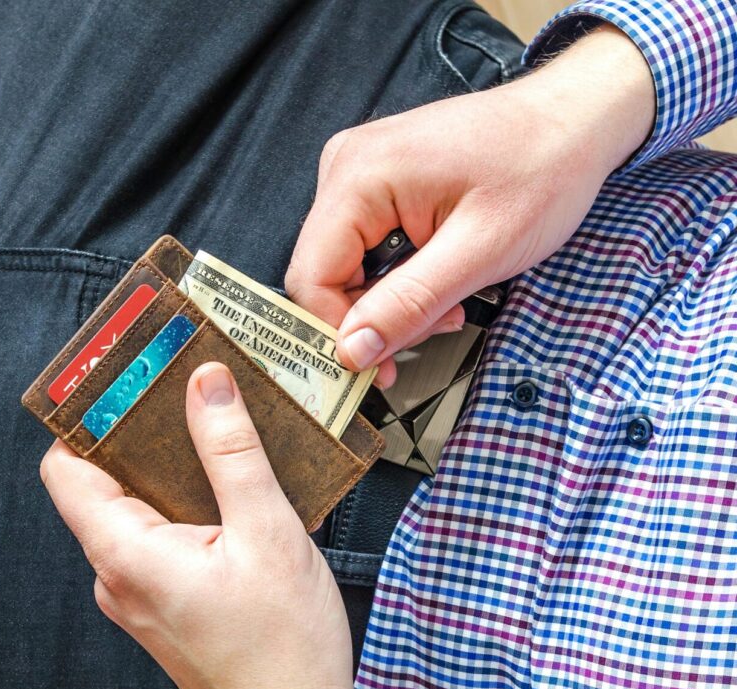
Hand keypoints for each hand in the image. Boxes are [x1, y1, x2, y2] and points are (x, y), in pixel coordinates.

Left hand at [40, 363, 360, 688]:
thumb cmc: (284, 649)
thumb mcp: (268, 533)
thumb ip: (232, 453)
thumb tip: (206, 386)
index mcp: (127, 555)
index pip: (65, 469)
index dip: (84, 419)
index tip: (118, 380)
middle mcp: (118, 578)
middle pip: (102, 484)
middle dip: (139, 436)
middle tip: (180, 392)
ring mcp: (136, 597)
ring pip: (134, 512)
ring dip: (168, 473)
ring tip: (213, 436)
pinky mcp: (161, 607)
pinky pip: (156, 541)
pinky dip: (182, 509)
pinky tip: (227, 493)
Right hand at [286, 25, 655, 387]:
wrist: (576, 121)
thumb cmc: (543, 168)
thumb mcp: (480, 250)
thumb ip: (409, 303)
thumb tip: (352, 350)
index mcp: (359, 176)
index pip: (311, 277)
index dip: (338, 331)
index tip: (380, 367)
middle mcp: (346, 168)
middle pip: (326, 275)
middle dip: (376, 317)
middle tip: (438, 324)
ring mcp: (359, 173)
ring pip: (346, 269)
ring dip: (393, 301)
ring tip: (450, 298)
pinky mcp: (376, 183)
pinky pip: (365, 250)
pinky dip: (399, 278)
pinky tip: (440, 276)